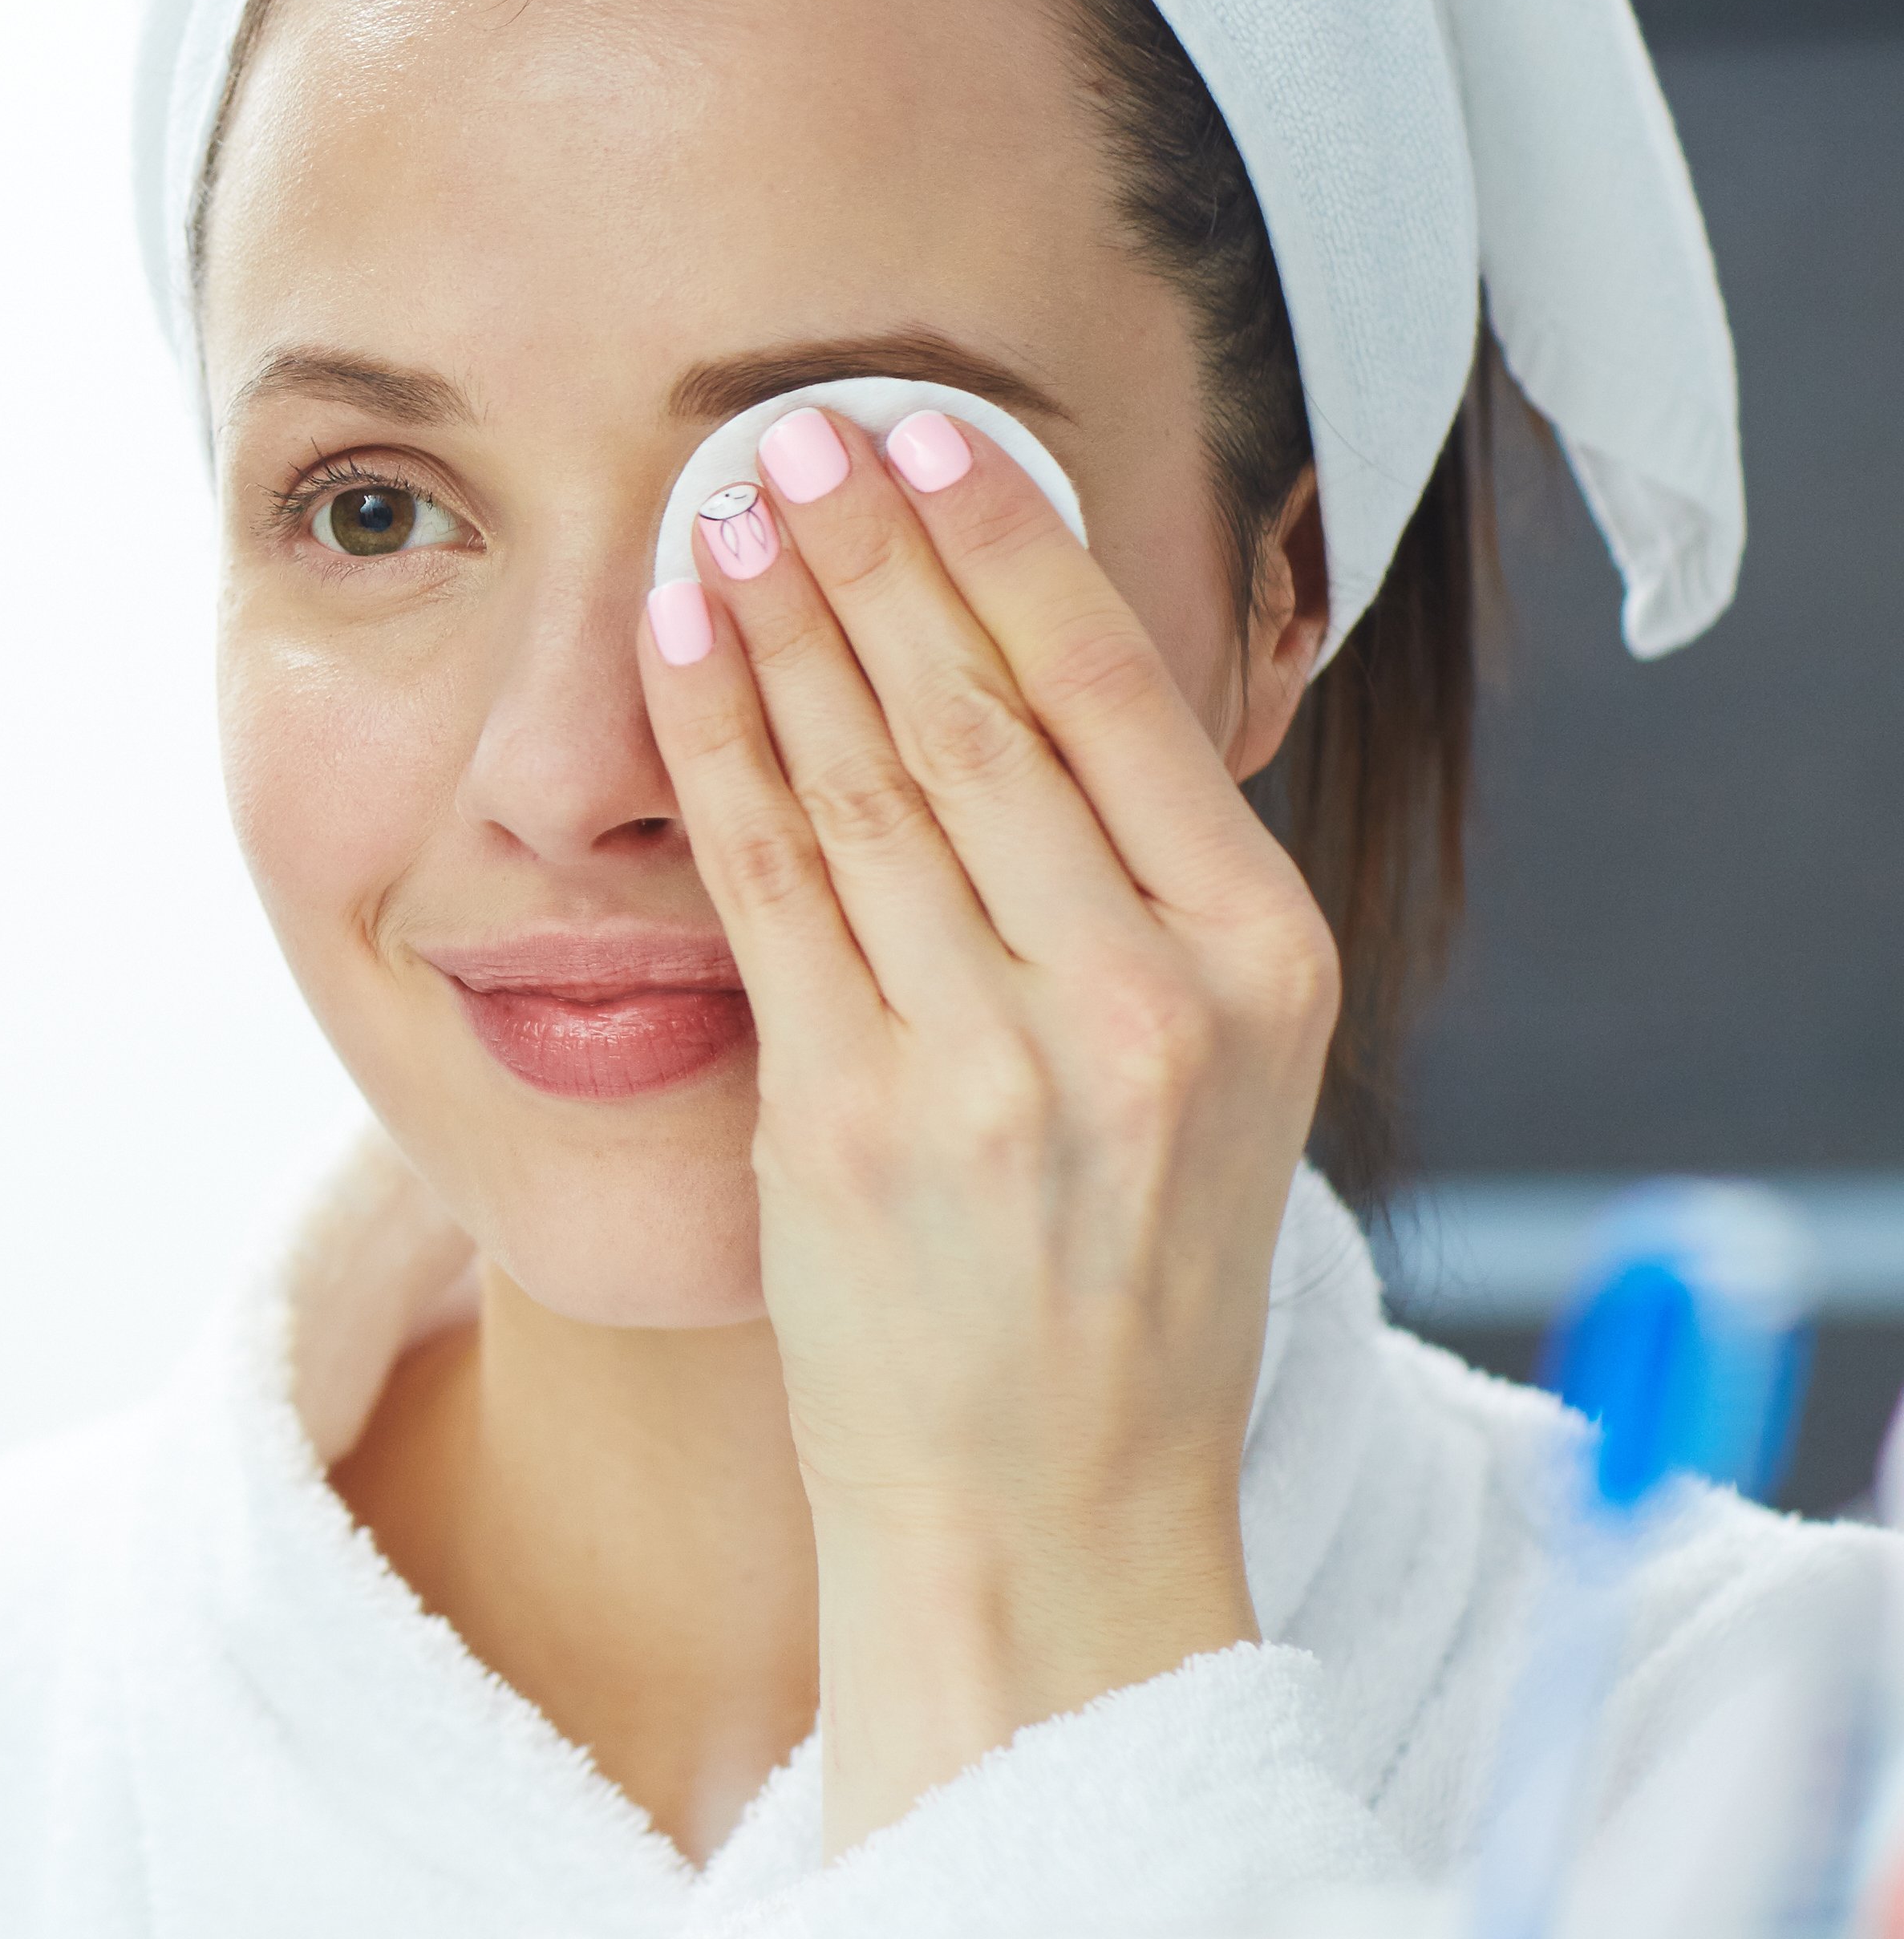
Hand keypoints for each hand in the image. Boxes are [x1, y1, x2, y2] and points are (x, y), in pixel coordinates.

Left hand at [637, 407, 1336, 1849]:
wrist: (1053, 1517)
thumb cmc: (1115, 1282)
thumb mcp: (1207, 1069)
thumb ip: (1144, 886)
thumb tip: (1041, 660)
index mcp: (1259, 969)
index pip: (1115, 699)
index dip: (1009, 548)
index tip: (936, 437)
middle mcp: (1147, 1002)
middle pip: (983, 712)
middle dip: (879, 550)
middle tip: (801, 422)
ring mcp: (1000, 1061)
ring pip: (865, 775)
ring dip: (784, 617)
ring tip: (726, 501)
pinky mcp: (860, 1116)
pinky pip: (768, 876)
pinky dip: (716, 736)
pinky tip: (679, 638)